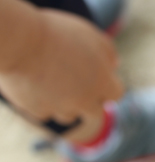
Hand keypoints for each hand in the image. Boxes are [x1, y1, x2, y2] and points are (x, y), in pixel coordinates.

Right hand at [0, 9, 122, 123]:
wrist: (20, 41)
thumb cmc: (56, 33)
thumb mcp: (89, 35)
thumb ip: (107, 51)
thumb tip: (114, 65)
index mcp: (102, 82)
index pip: (116, 94)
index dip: (107, 86)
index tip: (98, 79)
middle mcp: (85, 101)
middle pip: (95, 113)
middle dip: (88, 102)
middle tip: (75, 86)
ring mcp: (61, 108)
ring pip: (68, 115)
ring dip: (64, 104)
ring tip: (51, 84)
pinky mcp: (38, 111)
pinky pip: (43, 112)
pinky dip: (40, 103)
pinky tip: (34, 88)